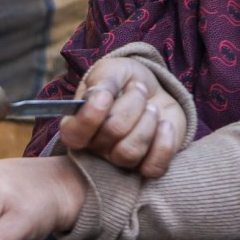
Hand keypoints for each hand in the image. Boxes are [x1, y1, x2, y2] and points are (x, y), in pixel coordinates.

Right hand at [58, 56, 183, 176]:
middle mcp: (95, 148)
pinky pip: (153, 169)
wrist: (153, 89)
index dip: (91, 115)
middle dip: (132, 104)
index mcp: (77, 125)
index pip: (74, 135)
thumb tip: (98, 96)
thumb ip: (102, 81)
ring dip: (148, 122)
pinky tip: (165, 125)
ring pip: (131, 152)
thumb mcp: (111, 70)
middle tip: (139, 89)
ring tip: (152, 107)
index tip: (105, 94)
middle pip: (112, 133)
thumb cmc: (124, 81)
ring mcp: (120, 160)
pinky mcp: (146, 166)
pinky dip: (164, 144)